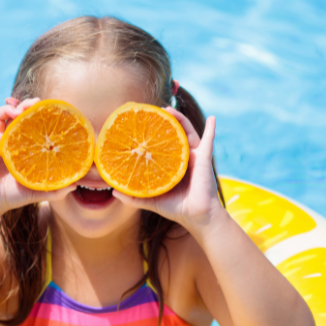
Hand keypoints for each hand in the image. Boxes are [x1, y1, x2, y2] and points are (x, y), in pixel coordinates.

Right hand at [0, 97, 75, 215]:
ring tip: (17, 109)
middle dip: (24, 106)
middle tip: (33, 104)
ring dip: (7, 108)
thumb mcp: (37, 191)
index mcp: (21, 148)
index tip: (45, 109)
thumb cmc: (12, 196)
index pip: (29, 125)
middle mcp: (8, 140)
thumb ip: (55, 190)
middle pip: (15, 115)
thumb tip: (75, 185)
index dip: (36, 115)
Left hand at [111, 110, 227, 231]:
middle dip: (165, 121)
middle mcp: (183, 158)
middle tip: (154, 111)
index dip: (153, 134)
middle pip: (174, 134)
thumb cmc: (176, 208)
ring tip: (170, 109)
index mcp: (172, 165)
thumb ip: (133, 197)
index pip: (161, 145)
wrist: (197, 216)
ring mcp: (195, 157)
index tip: (142, 122)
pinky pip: (209, 141)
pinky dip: (211, 129)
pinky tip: (212, 118)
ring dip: (180, 119)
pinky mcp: (204, 159)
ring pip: (188, 132)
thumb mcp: (151, 200)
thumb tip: (113, 192)